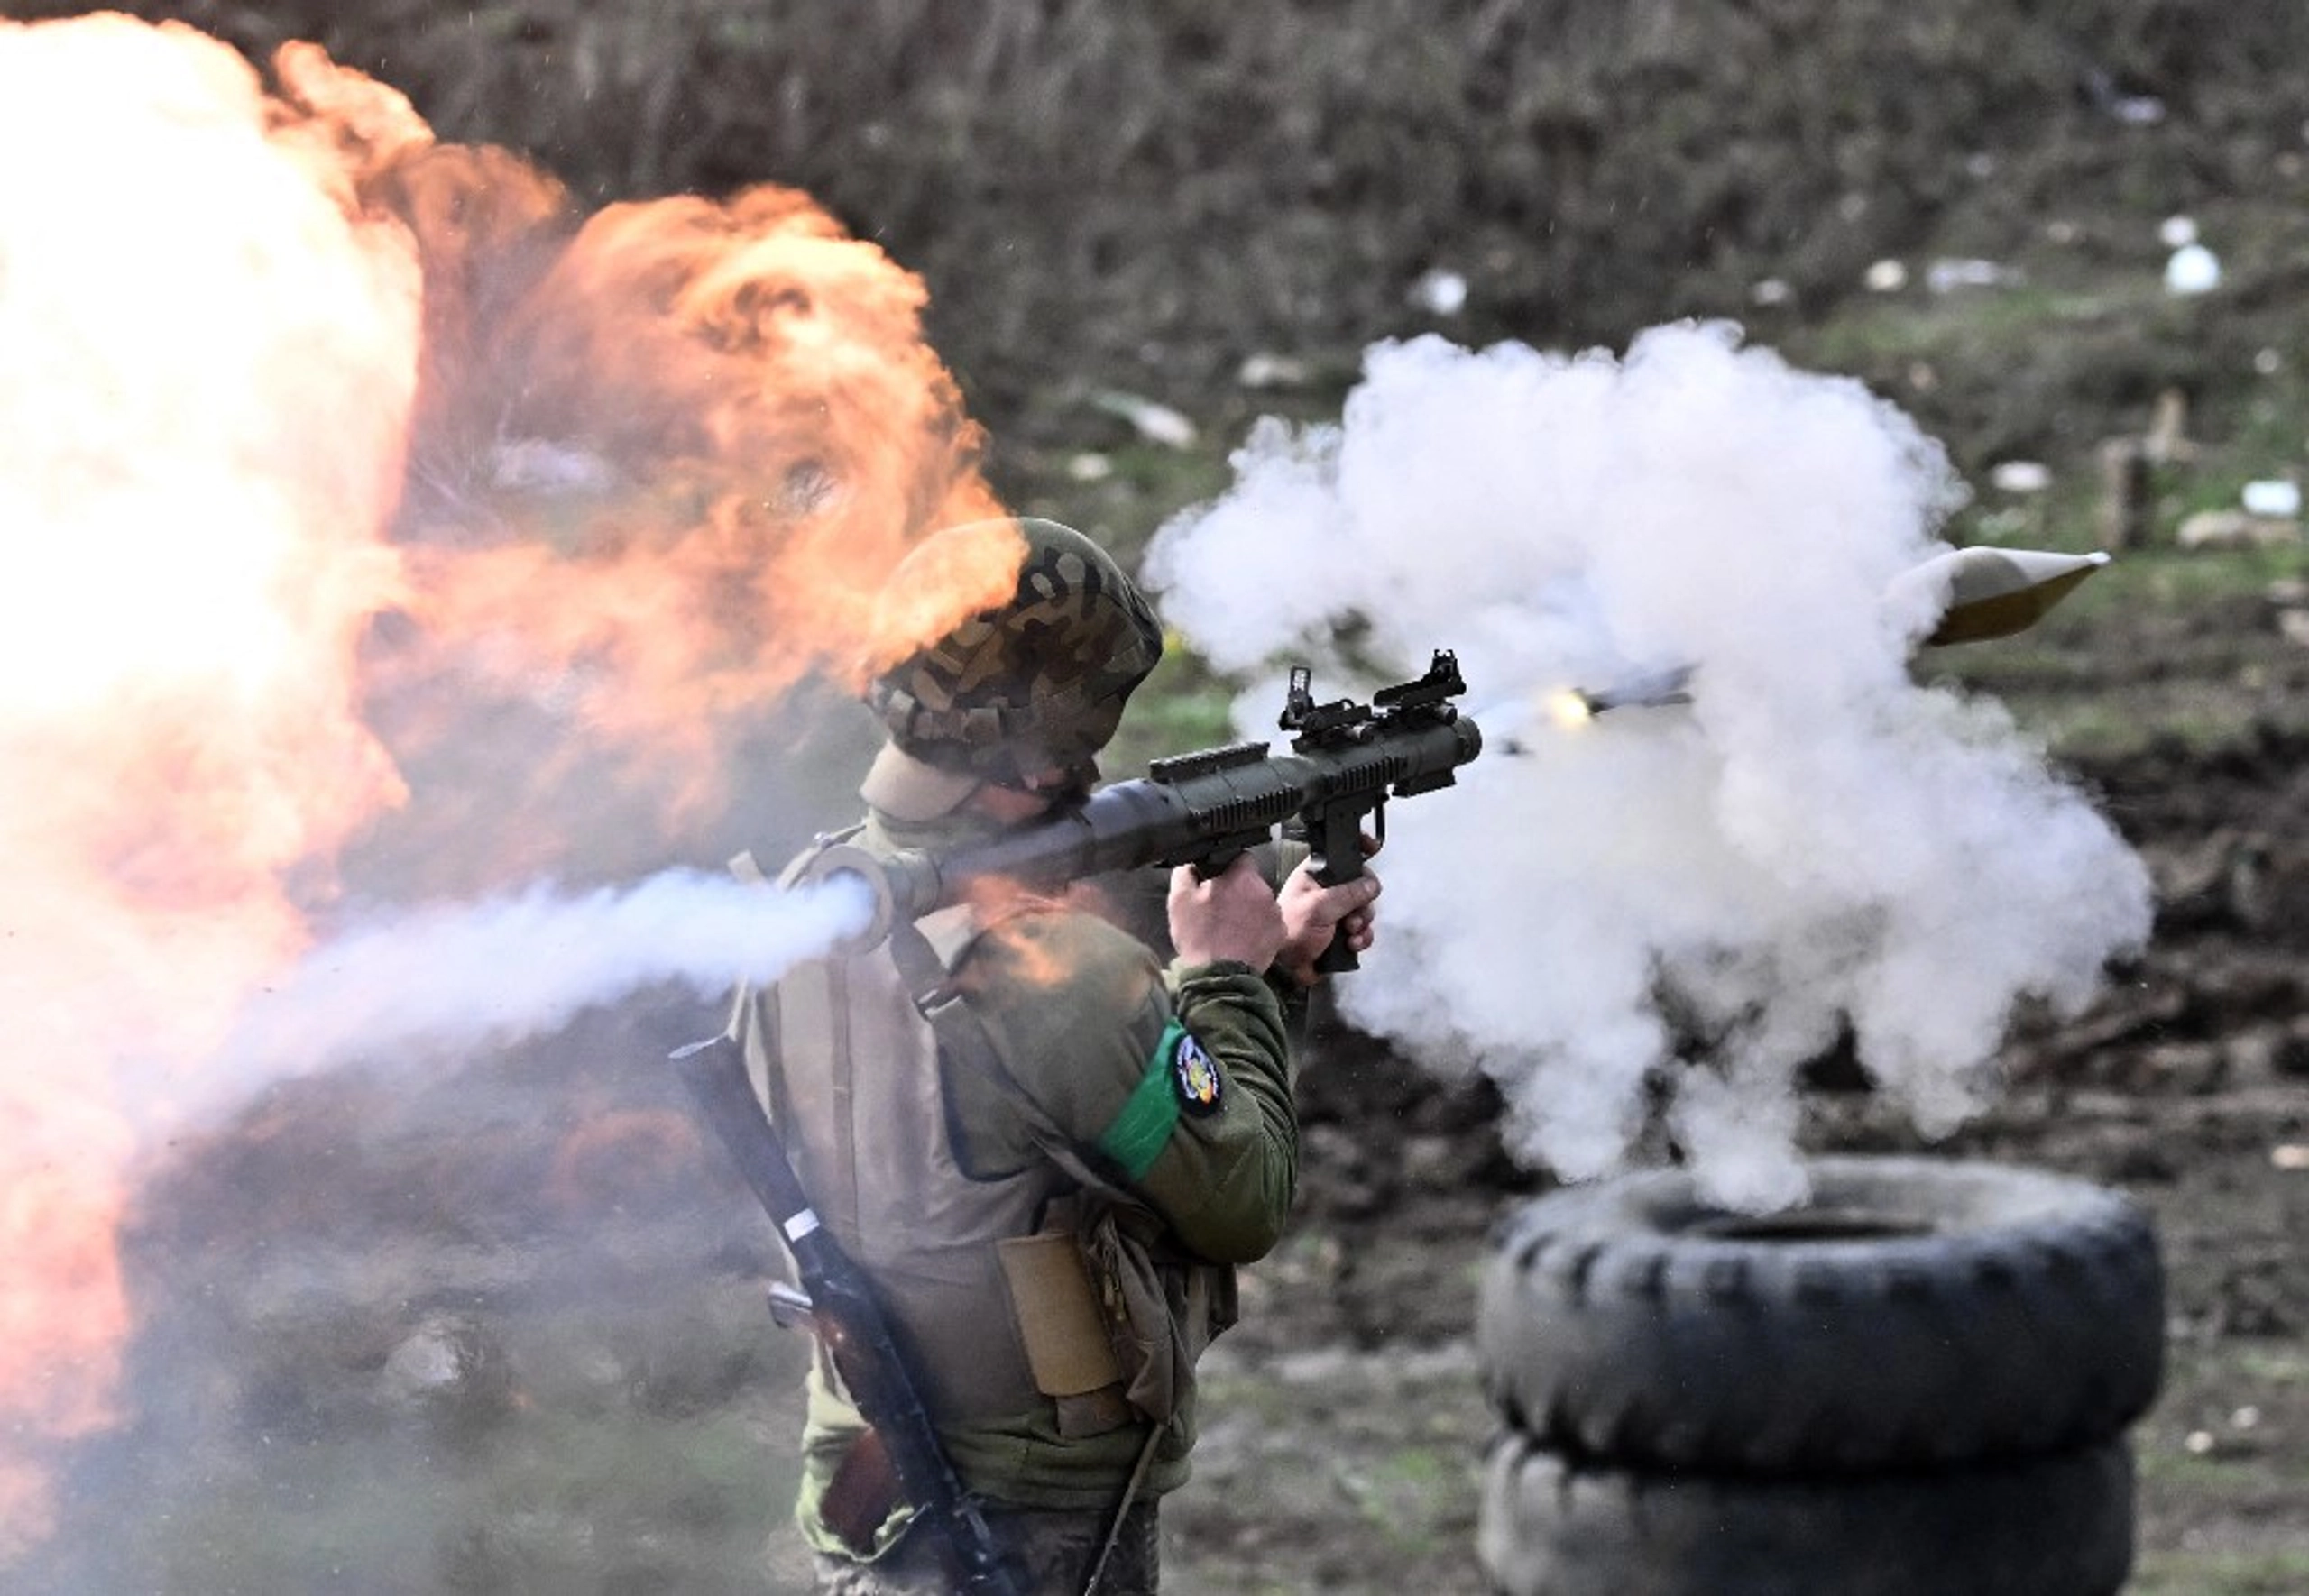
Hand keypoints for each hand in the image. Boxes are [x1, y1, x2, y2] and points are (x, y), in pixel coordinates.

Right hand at [1169, 852, 1287, 971]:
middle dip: (1238, 890)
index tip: (1219, 880)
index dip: (1228, 867)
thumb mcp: (1179, 900)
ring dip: (1249, 908)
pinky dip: (1258, 927)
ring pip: (1261, 902)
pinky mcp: (1280, 934)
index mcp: (1241, 877)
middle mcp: (1264, 891)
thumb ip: (1185, 873)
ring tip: (1231, 926)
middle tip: (1221, 907)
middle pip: (1252, 881)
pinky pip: (1269, 922)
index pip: (1241, 857)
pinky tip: (1242, 938)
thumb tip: (1192, 865)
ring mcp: (1275, 913)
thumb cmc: (1199, 937)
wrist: (1219, 976)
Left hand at [1274, 842, 1381, 986]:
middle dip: (1363, 903)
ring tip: (1349, 932)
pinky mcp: (1341, 932)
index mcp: (1316, 875)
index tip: (1372, 847)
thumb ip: (1348, 893)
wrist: (1287, 966)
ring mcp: (1336, 912)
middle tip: (1352, 915)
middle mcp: (1328, 891)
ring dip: (1362, 923)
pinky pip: (1363, 930)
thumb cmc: (1291, 931)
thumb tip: (1371, 885)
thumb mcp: (1319, 907)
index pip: (1341, 854)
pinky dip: (1362, 938)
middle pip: (1362, 886)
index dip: (1358, 849)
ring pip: (1365, 910)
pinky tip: (1352, 944)